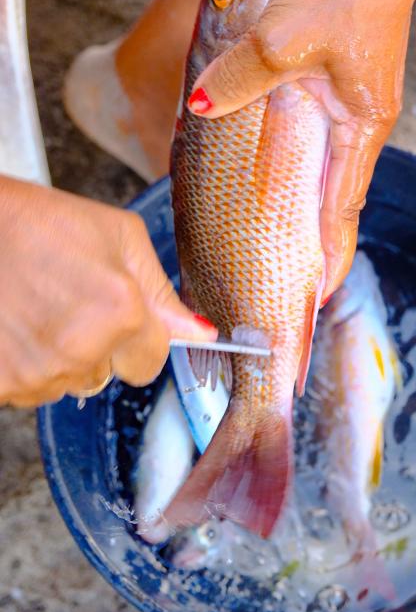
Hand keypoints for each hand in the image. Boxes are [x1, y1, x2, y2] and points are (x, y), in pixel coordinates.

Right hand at [0, 177, 217, 406]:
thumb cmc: (38, 222)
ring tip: (37, 308)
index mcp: (120, 312)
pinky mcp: (0, 384)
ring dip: (59, 358)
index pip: (151, 363)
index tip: (121, 316)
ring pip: (67, 384)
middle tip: (70, 300)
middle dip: (99, 346)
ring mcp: (35, 373)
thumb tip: (200, 334)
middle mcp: (80, 351)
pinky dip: (23, 364)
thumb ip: (163, 291)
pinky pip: (28, 390)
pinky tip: (16, 325)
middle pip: (108, 375)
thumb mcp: (119, 236)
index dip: (140, 338)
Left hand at [185, 0, 415, 297]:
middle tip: (290, 273)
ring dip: (303, 190)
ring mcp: (351, 90)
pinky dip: (296, 146)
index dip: (328, 252)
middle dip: (315, 232)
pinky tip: (275, 150)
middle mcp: (361, 114)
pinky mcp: (338, 65)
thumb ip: (241, 80)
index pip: (342, 205)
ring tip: (279, 228)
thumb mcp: (284, 41)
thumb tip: (199, 107)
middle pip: (336, 188)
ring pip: (323, 154)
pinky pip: (315, 120)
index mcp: (362, 122)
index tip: (312, 293)